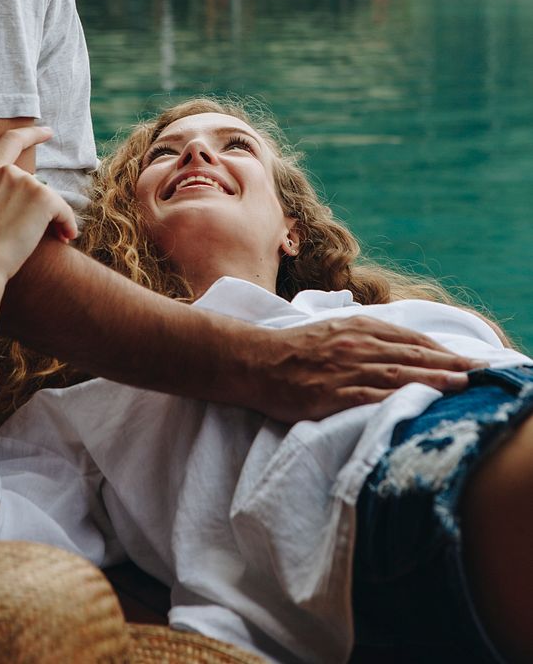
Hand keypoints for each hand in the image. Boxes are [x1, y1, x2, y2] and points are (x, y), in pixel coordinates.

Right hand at [0, 126, 77, 284]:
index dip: (31, 133)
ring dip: (53, 218)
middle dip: (38, 207)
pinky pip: (64, 212)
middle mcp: (9, 172)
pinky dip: (68, 225)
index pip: (11, 141)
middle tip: (31, 233)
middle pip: (35, 185)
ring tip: (46, 239)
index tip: (47, 131)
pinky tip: (64, 238)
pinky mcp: (44, 200)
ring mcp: (28, 185)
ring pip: (50, 200)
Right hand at [249, 314, 477, 420]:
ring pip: (399, 374)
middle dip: (449, 363)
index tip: (465, 359)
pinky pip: (372, 398)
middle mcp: (356, 344)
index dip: (440, 349)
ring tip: (462, 386)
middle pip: (412, 355)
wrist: (255, 361)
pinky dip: (398, 400)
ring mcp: (345, 369)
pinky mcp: (333, 394)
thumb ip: (362, 335)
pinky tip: (418, 406)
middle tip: (478, 372)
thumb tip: (394, 344)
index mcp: (357, 327)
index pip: (409, 338)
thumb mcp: (332, 330)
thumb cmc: (293, 348)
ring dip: (434, 380)